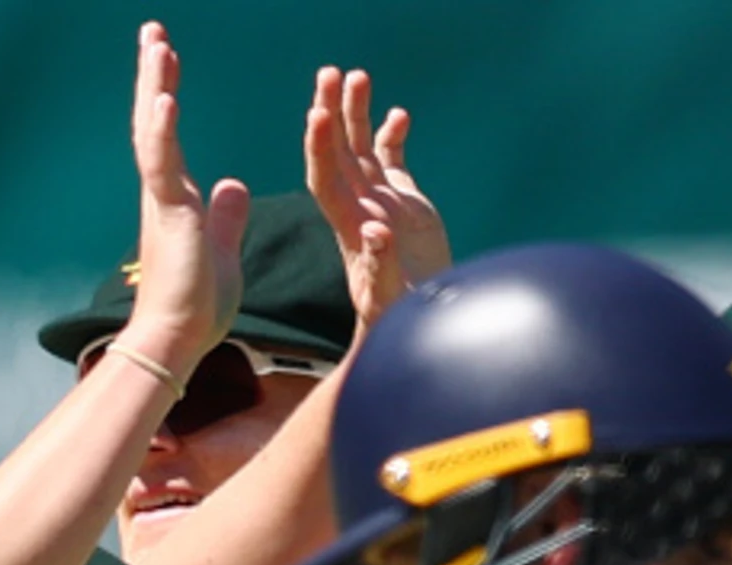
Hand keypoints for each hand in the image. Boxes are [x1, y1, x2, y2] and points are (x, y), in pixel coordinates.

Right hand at [118, 22, 251, 379]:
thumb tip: (232, 186)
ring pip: (153, 133)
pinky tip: (165, 100)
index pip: (169, 134)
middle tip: (153, 32)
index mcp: (177, 198)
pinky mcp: (170, 217)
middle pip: (155, 121)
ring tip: (157, 45)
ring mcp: (163, 202)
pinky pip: (163, 167)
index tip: (166, 58)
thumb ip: (225, 216)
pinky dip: (163, 132)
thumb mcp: (222, 248)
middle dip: (154, 75)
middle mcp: (163, 193)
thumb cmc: (197, 304)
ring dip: (155, 87)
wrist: (178, 339)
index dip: (166, 93)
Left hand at [304, 65, 448, 331]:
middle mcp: (358, 207)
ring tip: (358, 76)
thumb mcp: (386, 297)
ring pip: (362, 148)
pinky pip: (391, 161)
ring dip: (357, 113)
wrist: (413, 323)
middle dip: (331, 112)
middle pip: (337, 151)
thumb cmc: (396, 319)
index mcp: (348, 226)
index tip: (319, 114)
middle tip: (328, 74)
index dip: (321, 146)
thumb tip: (375, 232)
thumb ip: (380, 264)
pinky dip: (392, 137)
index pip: (326, 177)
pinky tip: (398, 115)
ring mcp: (379, 202)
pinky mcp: (404, 203)